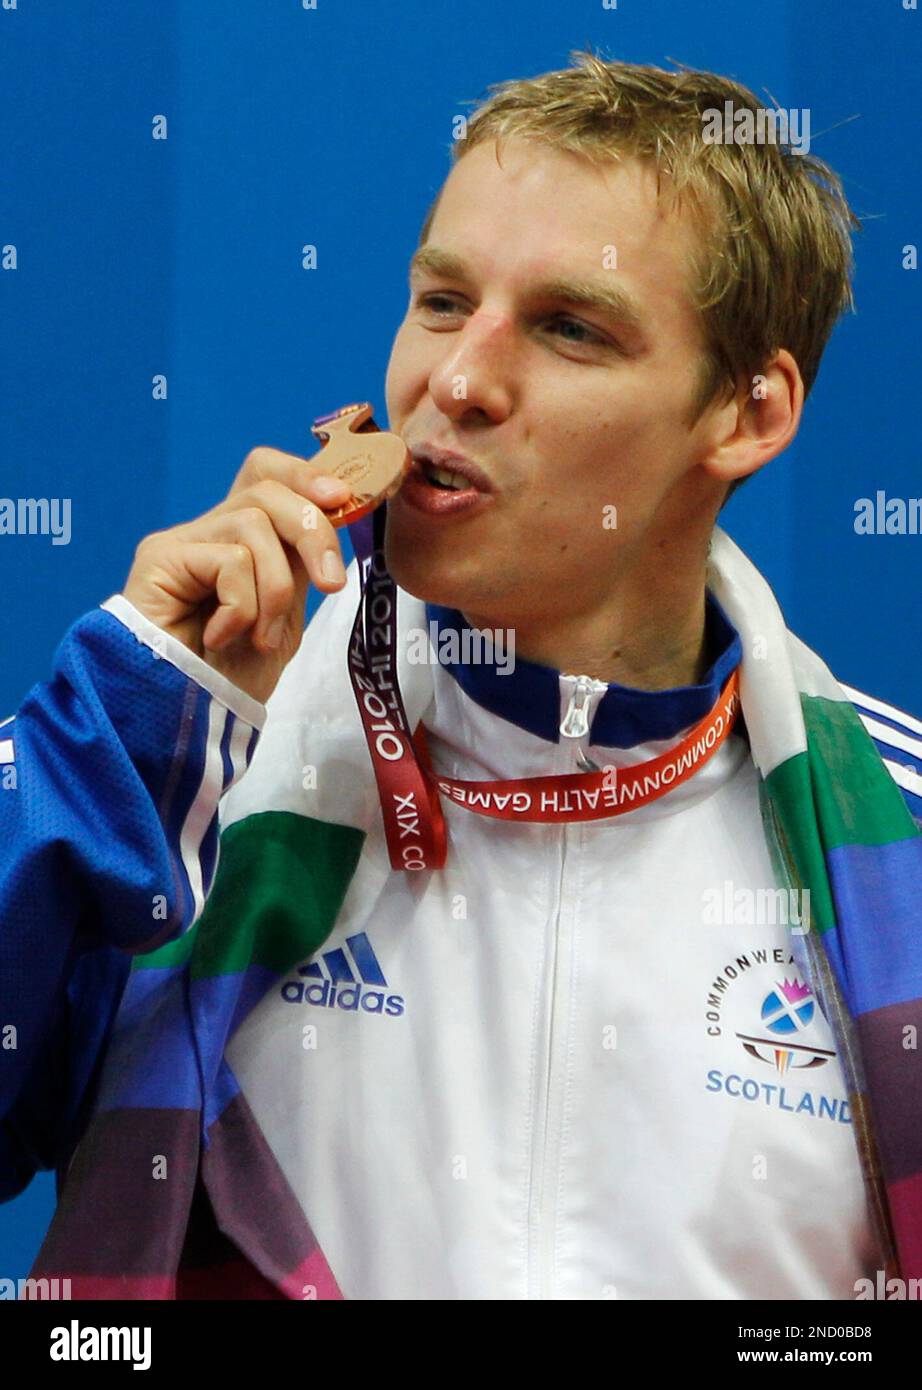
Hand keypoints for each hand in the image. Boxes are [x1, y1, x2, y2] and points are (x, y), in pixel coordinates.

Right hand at [122, 445, 353, 703]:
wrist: (192, 722)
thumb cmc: (234, 675)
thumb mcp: (285, 612)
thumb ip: (300, 563)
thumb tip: (335, 510)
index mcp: (239, 540)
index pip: (264, 473)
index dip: (303, 474)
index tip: (341, 499)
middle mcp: (207, 532)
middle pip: (265, 487)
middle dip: (312, 532)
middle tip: (332, 584)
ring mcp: (180, 543)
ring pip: (253, 523)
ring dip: (276, 589)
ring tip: (263, 637)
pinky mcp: (159, 559)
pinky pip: (229, 559)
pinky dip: (242, 606)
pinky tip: (221, 637)